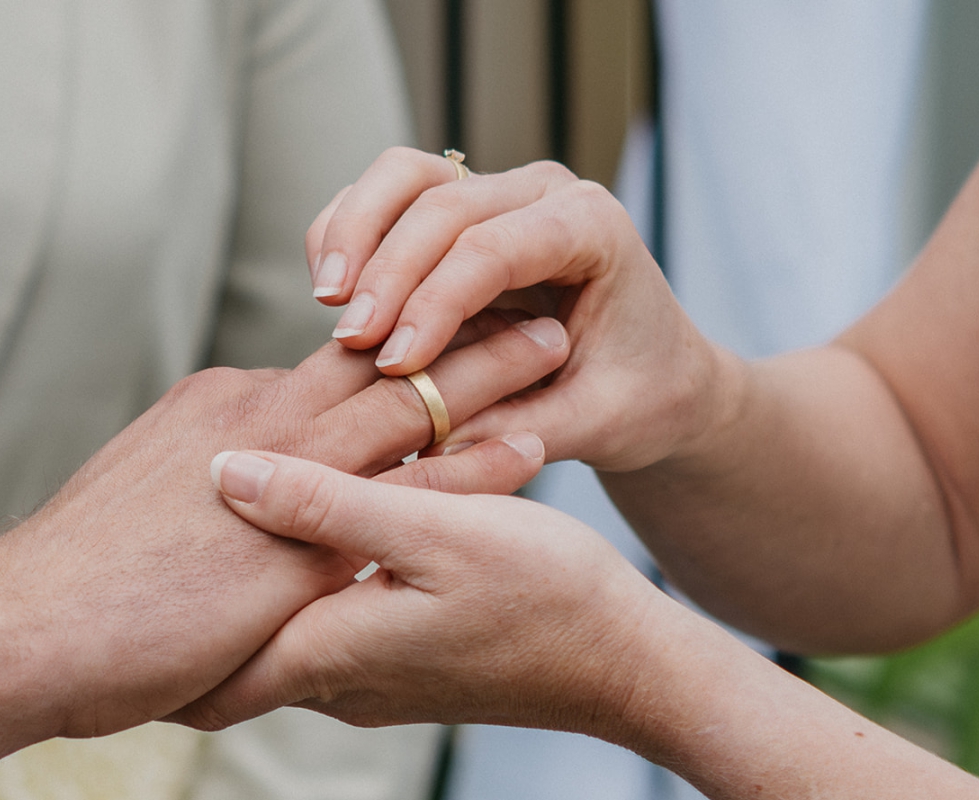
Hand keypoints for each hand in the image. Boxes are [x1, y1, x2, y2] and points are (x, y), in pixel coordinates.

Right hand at [0, 319, 567, 771]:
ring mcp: (284, 472)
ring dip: (487, 370)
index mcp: (222, 410)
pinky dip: (474, 460)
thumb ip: (206, 490)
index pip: (331, 364)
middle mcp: (258, 418)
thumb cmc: (74, 586)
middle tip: (529, 298)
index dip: (399, 341)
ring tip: (557, 340)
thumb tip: (239, 494)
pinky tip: (533, 444)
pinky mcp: (302, 538)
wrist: (20, 632)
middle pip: (381, 356)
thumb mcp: (145, 510)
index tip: (452, 322)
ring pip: (406, 399)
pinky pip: (410, 486)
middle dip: (459, 327)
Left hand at [175, 445, 669, 741]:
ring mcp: (374, 681)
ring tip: (236, 515)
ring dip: (263, 582)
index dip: (155, 636)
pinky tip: (329, 526)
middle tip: (161, 535)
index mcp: (327, 651)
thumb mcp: (435, 535)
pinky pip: (330, 625)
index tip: (113, 591)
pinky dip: (313, 583)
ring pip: (285, 630)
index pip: (205, 671)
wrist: (628, 664)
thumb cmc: (544, 598)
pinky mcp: (406, 664)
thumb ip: (326, 507)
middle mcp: (337, 681)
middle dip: (200, 604)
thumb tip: (226, 471)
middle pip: (234, 652)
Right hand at [307, 147, 726, 470]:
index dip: (436, 301)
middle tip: (348, 343)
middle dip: (385, 272)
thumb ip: (522, 428)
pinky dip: (348, 232)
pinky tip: (330, 294)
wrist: (652, 374)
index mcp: (593, 227)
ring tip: (326, 305)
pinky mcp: (454, 208)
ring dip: (354, 235)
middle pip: (442, 202)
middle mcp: (542, 192)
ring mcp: (495, 190)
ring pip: (403, 178)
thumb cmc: (638, 394)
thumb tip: (435, 442)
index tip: (394, 365)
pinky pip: (385, 198)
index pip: (497, 246)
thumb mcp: (597, 422)